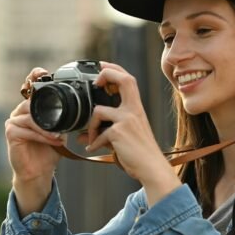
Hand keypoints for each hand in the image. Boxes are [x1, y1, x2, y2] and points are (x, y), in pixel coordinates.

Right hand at [5, 67, 66, 213]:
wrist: (39, 172)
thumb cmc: (49, 151)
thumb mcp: (61, 131)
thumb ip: (65, 118)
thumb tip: (82, 109)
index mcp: (31, 108)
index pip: (30, 89)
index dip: (35, 78)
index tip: (43, 72)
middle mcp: (19, 112)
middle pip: (31, 102)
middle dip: (47, 110)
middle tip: (61, 120)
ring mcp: (13, 122)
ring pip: (31, 117)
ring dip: (47, 128)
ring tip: (59, 137)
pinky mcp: (11, 133)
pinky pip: (27, 130)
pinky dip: (42, 136)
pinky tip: (52, 141)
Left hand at [80, 61, 179, 204]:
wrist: (151, 168)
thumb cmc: (140, 153)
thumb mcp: (126, 136)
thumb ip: (106, 131)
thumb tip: (83, 134)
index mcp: (137, 108)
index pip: (129, 79)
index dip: (115, 69)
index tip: (102, 66)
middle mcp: (134, 110)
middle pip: (124, 79)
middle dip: (106, 74)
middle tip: (95, 83)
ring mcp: (127, 120)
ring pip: (99, 111)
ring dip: (91, 126)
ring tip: (91, 138)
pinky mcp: (119, 132)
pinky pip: (99, 134)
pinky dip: (93, 143)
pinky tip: (92, 149)